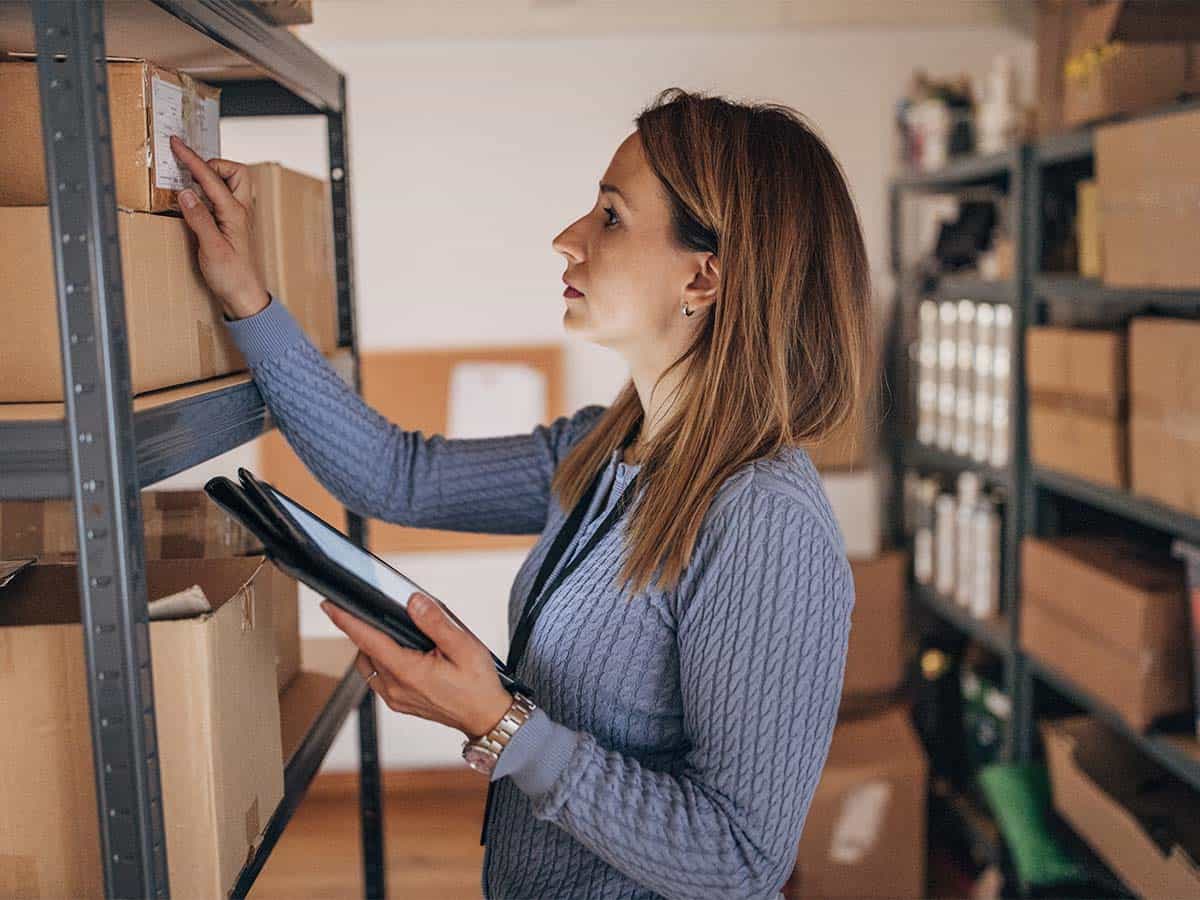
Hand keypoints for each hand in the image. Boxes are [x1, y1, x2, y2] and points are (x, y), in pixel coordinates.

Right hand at [169, 135, 269, 319]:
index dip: (191, 159)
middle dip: (213, 164)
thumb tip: (185, 193)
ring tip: (191, 182)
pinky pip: (224, 197)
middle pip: (236, 171)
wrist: (244, 296)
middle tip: (190, 170)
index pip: (211, 178)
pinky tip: (196, 200)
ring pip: (233, 183)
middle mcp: (241, 211)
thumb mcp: (211, 248)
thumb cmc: (232, 277)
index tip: (176, 144)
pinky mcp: (233, 225)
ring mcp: (238, 217)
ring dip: (213, 177)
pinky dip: (211, 191)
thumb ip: (199, 219)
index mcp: (235, 213)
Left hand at [321, 593, 514, 738]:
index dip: (347, 621)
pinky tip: (401, 652)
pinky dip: (381, 659)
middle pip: (366, 651)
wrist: (486, 717)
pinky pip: (378, 676)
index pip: (369, 641)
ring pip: (369, 664)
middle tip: (379, 611)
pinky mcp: (398, 702)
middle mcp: (396, 688)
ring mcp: (395, 698)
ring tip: (393, 631)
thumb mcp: (465, 647)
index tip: (330, 606)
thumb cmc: (479, 686)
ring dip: (373, 645)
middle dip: (366, 629)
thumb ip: (437, 623)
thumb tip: (414, 602)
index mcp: (409, 673)